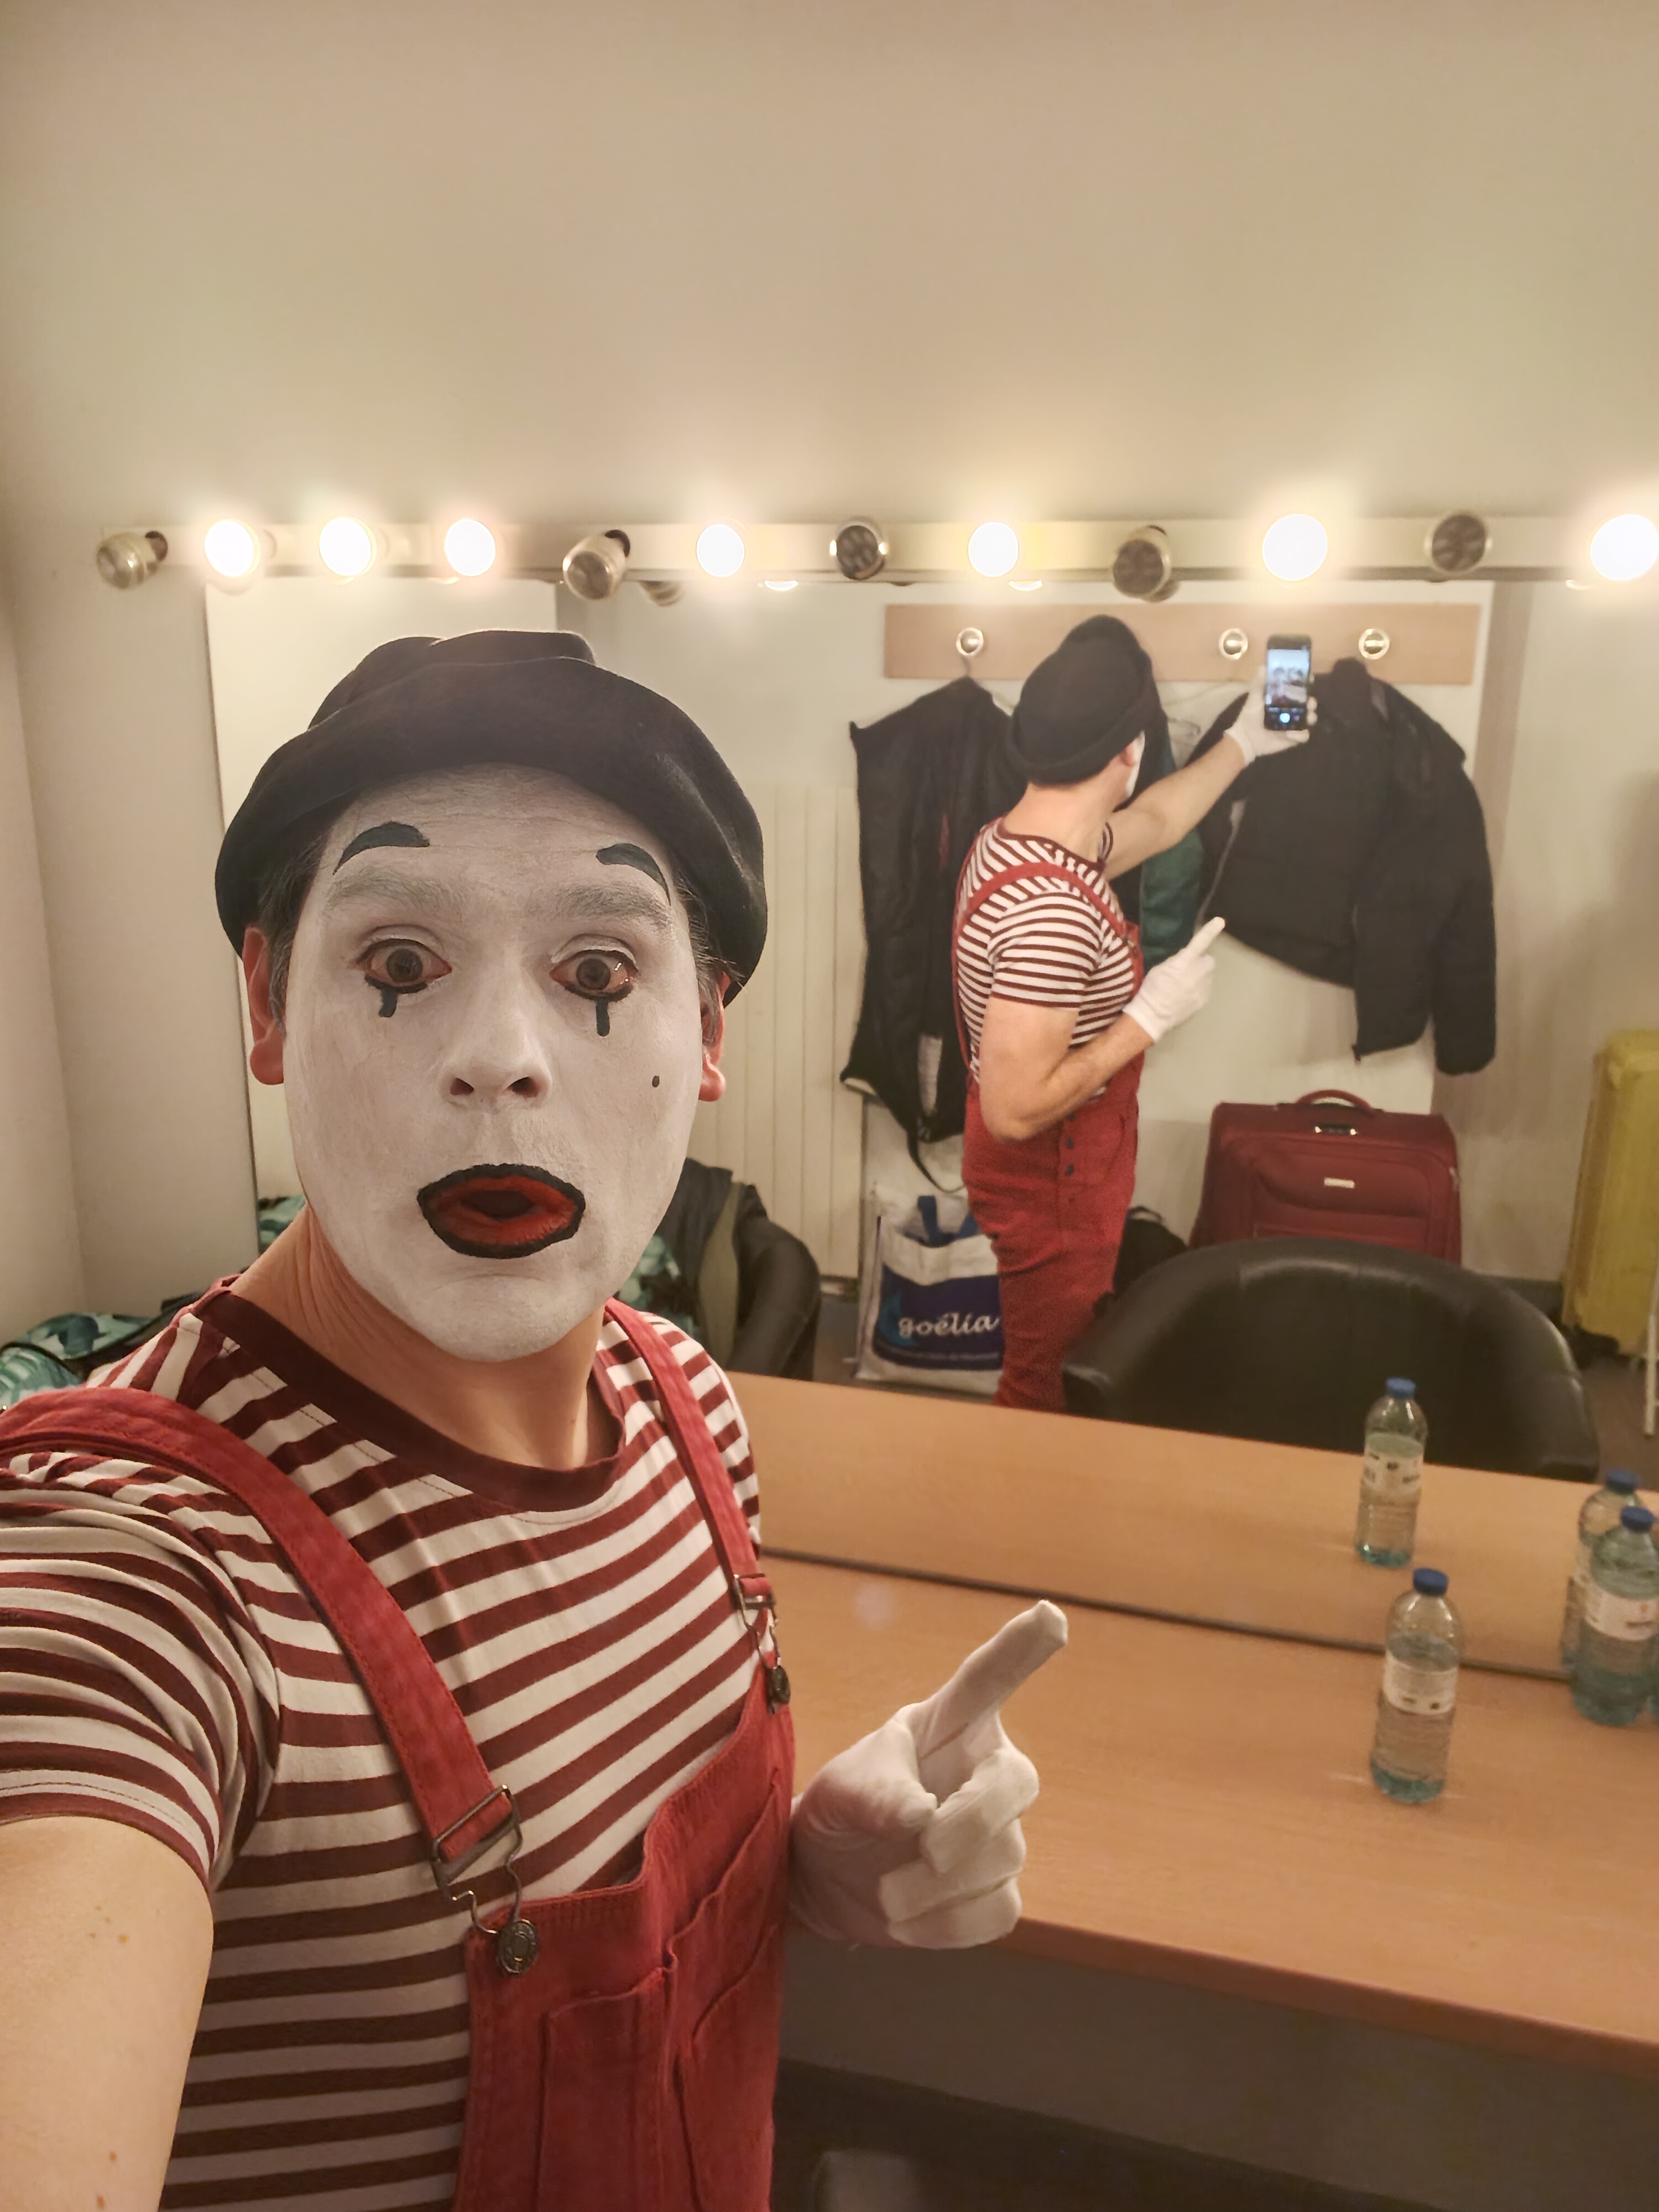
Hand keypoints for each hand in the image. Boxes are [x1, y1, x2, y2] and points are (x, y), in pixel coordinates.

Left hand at [788, 1600, 1066, 1948]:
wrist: (828, 1876)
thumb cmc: (845, 1806)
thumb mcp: (842, 1787)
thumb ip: (875, 1793)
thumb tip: (919, 1817)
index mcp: (954, 1724)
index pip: (991, 1679)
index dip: (1022, 1648)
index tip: (1049, 1616)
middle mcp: (989, 1771)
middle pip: (1014, 1784)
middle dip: (970, 1820)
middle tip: (922, 1847)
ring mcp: (1001, 1834)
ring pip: (999, 1859)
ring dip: (934, 1886)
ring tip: (883, 1891)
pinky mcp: (996, 1893)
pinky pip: (996, 1911)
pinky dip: (946, 1923)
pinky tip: (907, 1916)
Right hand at [1120, 915, 1224, 1043]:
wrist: (1153, 1016)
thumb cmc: (1151, 990)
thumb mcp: (1159, 969)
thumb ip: (1176, 961)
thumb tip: (1185, 958)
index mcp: (1183, 962)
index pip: (1199, 942)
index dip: (1210, 930)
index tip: (1220, 921)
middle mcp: (1197, 973)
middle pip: (1209, 961)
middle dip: (1202, 962)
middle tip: (1189, 969)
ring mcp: (1203, 988)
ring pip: (1208, 976)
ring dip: (1200, 976)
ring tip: (1185, 985)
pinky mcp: (1204, 1000)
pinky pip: (1206, 989)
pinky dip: (1199, 989)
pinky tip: (1186, 995)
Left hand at [1227, 675, 1317, 764]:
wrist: (1246, 737)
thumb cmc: (1250, 715)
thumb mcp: (1254, 697)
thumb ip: (1259, 683)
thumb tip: (1262, 666)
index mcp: (1284, 699)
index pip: (1300, 689)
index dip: (1306, 684)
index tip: (1309, 679)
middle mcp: (1292, 710)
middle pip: (1309, 703)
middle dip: (1311, 701)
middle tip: (1309, 701)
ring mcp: (1294, 724)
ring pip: (1310, 718)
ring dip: (1311, 716)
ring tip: (1308, 716)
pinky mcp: (1294, 738)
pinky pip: (1304, 735)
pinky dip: (1301, 734)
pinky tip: (1293, 733)